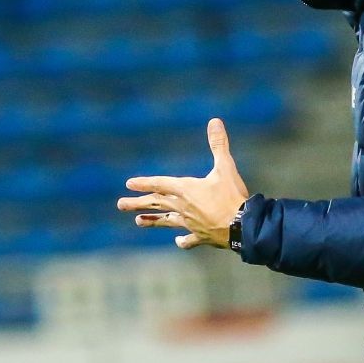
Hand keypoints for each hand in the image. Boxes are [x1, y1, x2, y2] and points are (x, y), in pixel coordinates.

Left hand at [118, 118, 249, 249]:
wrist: (243, 226)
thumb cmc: (232, 196)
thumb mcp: (225, 167)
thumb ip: (218, 145)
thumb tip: (215, 121)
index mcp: (186, 189)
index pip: (160, 184)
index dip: (144, 183)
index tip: (129, 183)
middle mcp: (183, 207)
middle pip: (156, 203)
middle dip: (137, 203)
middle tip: (120, 204)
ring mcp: (190, 223)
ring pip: (166, 222)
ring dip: (152, 221)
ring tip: (137, 222)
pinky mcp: (201, 236)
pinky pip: (189, 239)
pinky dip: (183, 240)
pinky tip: (178, 241)